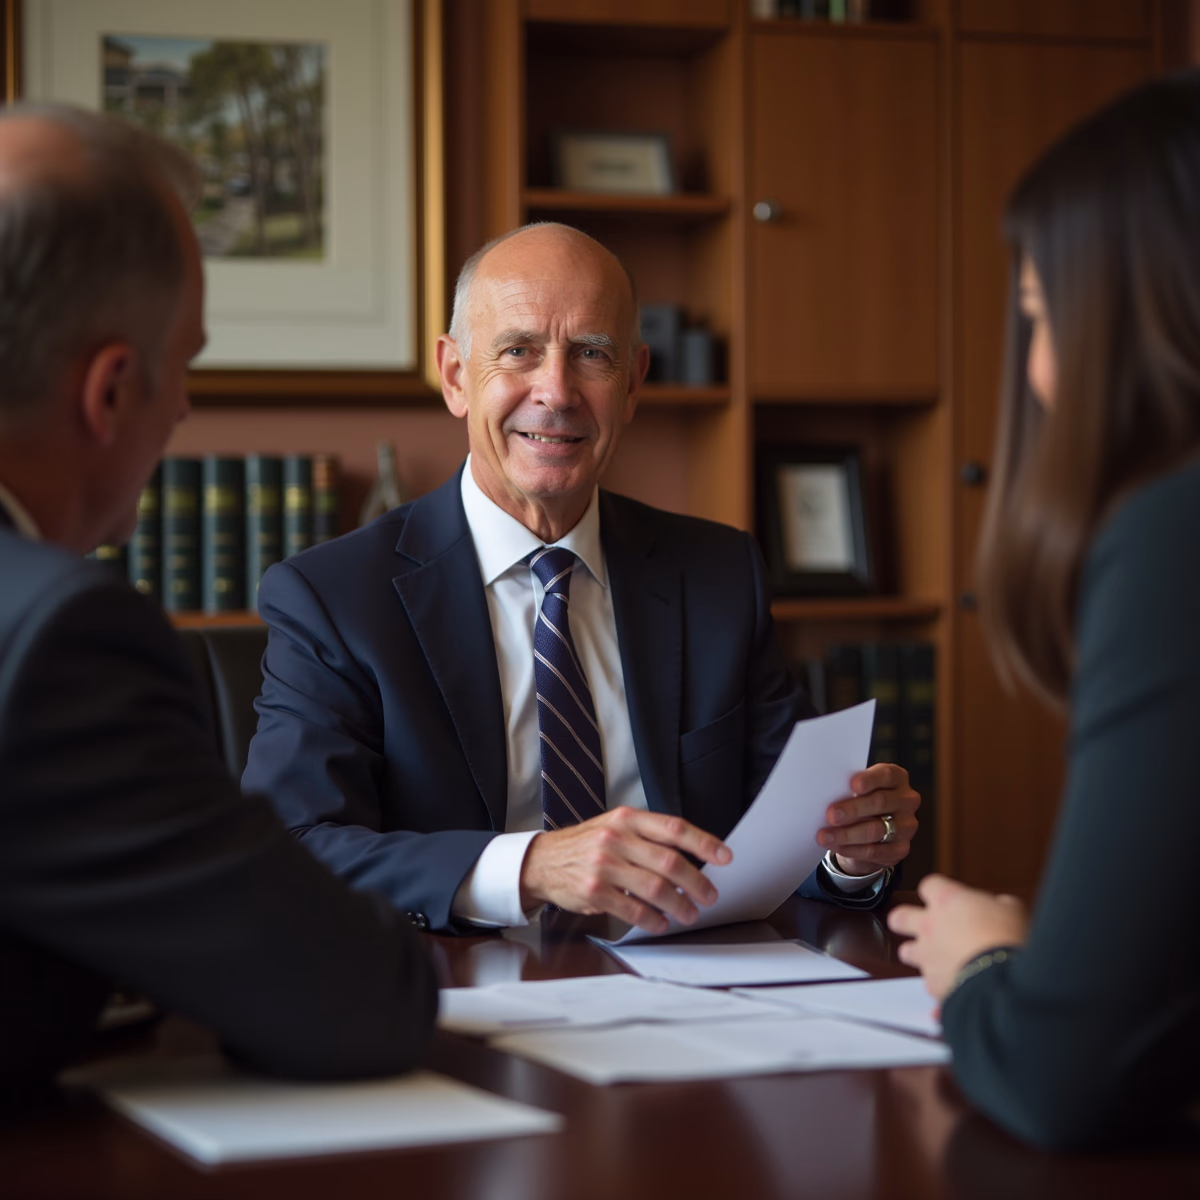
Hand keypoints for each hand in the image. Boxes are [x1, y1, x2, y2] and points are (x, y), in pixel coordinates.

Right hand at [519, 806, 731, 934]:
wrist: (543, 860)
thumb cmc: (587, 845)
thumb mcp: (615, 826)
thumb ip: (648, 837)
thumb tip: (692, 856)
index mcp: (627, 819)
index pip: (674, 828)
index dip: (703, 843)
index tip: (725, 857)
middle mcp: (616, 838)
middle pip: (669, 862)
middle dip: (697, 883)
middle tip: (710, 895)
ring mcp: (604, 865)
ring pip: (655, 888)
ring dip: (679, 905)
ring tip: (689, 913)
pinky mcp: (594, 891)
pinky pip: (633, 909)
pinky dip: (652, 920)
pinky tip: (661, 923)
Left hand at [817, 762, 918, 875]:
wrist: (872, 830)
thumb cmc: (861, 800)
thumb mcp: (858, 789)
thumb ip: (849, 788)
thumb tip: (827, 793)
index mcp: (897, 779)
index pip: (887, 775)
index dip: (870, 779)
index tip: (852, 784)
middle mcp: (907, 800)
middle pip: (880, 802)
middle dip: (853, 809)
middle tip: (831, 814)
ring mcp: (907, 826)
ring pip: (876, 830)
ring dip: (847, 834)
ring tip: (825, 835)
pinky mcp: (901, 848)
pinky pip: (875, 851)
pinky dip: (851, 849)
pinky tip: (835, 846)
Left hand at [887, 874, 1029, 999]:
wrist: (1004, 980)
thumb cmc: (1009, 939)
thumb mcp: (1013, 910)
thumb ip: (999, 905)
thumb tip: (1000, 907)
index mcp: (947, 901)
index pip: (928, 885)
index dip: (937, 891)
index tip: (947, 897)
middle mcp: (929, 925)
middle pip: (898, 917)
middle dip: (905, 921)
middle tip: (921, 926)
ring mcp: (927, 955)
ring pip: (906, 952)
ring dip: (920, 955)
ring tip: (939, 959)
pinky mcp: (933, 983)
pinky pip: (929, 983)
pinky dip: (940, 984)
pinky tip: (955, 986)